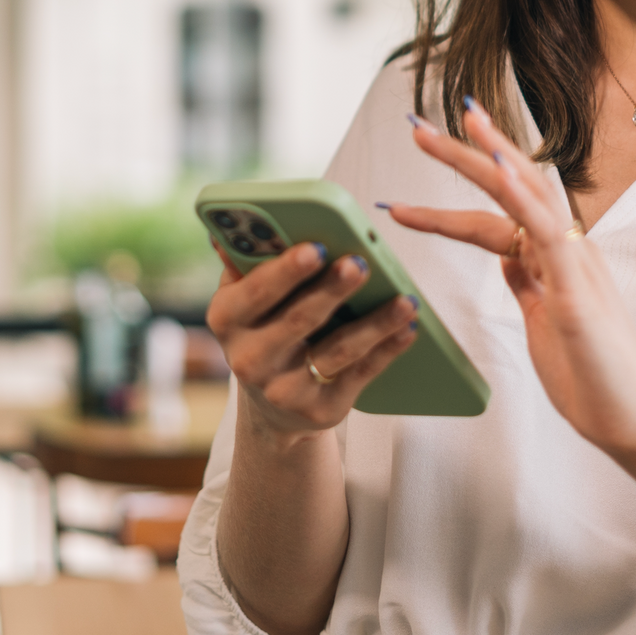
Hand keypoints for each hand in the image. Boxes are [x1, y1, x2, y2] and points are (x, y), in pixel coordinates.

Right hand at [205, 240, 419, 443]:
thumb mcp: (243, 299)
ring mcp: (285, 389)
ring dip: (374, 323)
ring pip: (337, 350)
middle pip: (298, 320)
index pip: (256, 292)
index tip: (316, 247)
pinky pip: (360, 374)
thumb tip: (238, 225)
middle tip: (361, 263)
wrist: (270, 406)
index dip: (286, 271)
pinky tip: (408, 328)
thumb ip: (246, 262)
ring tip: (404, 300)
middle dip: (332, 290)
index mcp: (227, 319)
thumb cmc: (263, 329)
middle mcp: (250, 358)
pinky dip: (387, 350)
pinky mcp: (320, 409)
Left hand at [385, 103, 635, 462]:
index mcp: (554, 256)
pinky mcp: (577, 289)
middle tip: (418, 126)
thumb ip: (527, 284)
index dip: (462, 181)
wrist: (632, 421)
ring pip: (528, 195)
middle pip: (510, 186)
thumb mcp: (544, 320)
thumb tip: (506, 257)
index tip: (425, 151)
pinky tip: (498, 170)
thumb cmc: (592, 377)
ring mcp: (575, 264)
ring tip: (452, 126)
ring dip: (487, 158)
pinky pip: (547, 232)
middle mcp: (566, 249)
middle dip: (463, 153)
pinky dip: (521, 196)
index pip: (499, 206)